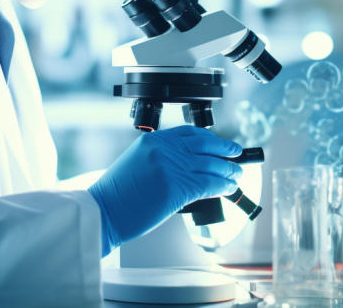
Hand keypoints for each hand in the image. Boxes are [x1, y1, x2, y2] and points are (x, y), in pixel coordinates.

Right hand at [87, 125, 242, 255]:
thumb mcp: (138, 163)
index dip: (211, 138)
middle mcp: (164, 149)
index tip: (220, 143)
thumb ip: (162, 158)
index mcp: (153, 139)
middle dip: (225, 150)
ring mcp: (171, 167)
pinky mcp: (176, 188)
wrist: (105, 210)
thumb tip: (190, 165)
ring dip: (228, 171)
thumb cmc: (117, 194)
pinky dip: (222, 186)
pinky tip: (228, 188)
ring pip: (211, 166)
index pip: (190, 132)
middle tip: (237, 155)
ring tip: (237, 175)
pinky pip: (208, 184)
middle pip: (205, 146)